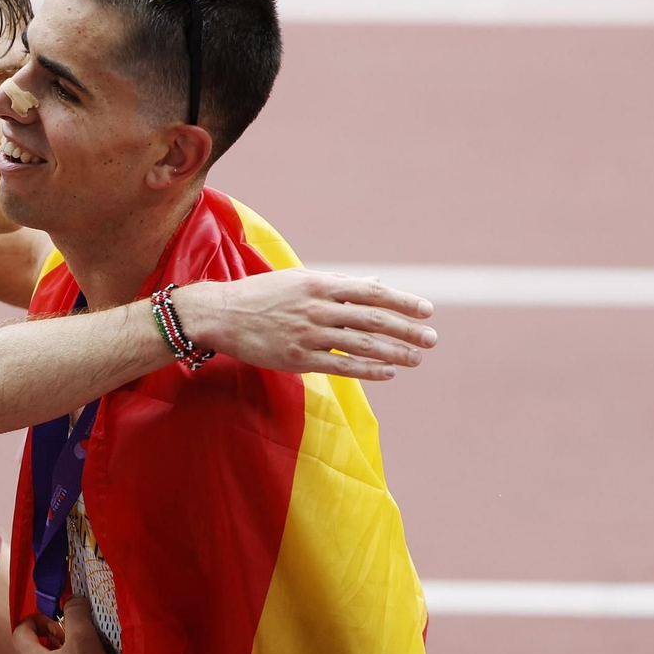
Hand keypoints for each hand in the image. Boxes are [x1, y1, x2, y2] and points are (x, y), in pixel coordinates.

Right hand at [175, 271, 438, 380]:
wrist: (222, 315)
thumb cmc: (263, 296)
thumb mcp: (301, 281)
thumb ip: (341, 285)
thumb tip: (376, 284)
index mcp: (320, 284)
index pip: (371, 292)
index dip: (402, 302)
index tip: (427, 310)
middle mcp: (318, 308)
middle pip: (373, 319)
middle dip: (406, 330)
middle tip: (431, 339)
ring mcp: (309, 335)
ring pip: (362, 345)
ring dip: (394, 352)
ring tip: (416, 358)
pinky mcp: (299, 359)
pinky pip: (342, 366)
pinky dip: (369, 369)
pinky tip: (389, 372)